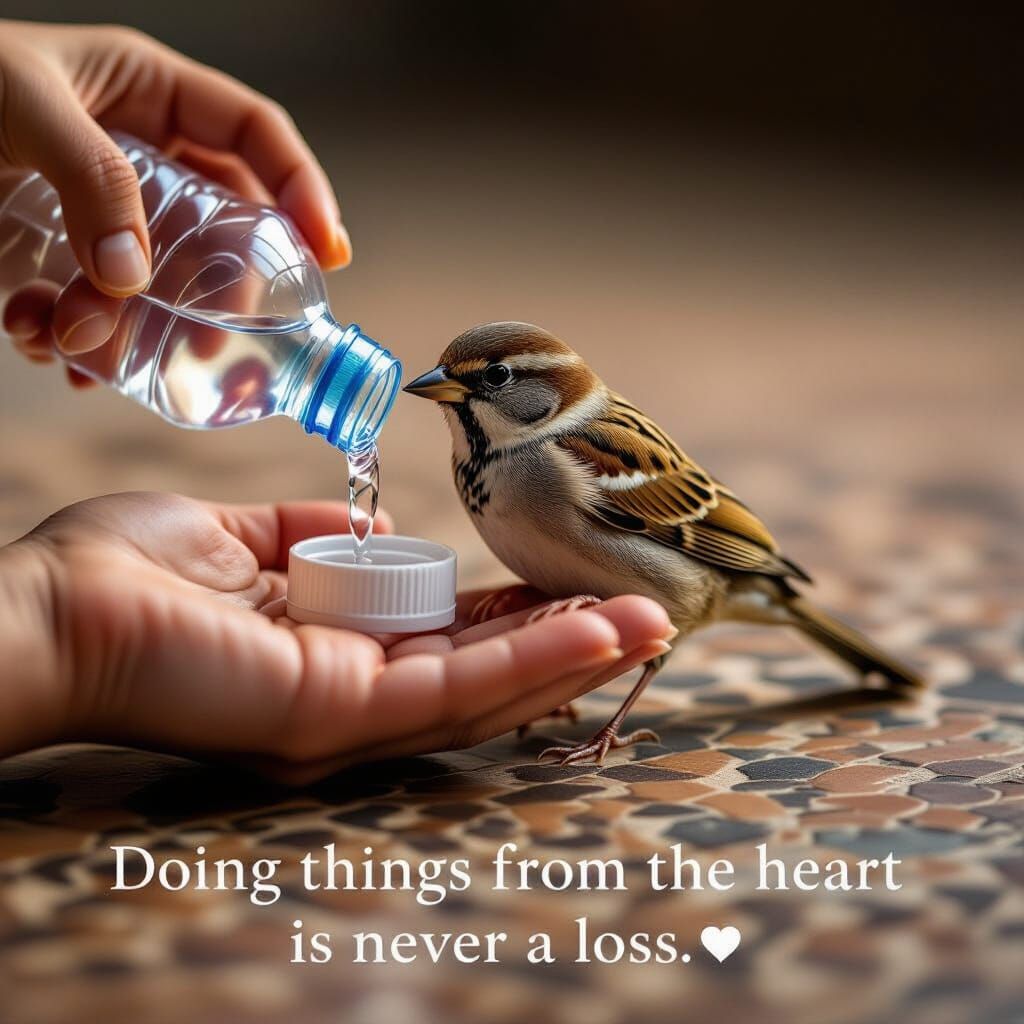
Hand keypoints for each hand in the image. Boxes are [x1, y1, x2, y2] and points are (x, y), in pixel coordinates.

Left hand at [0, 20, 348, 380]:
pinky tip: (48, 346)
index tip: (328, 253)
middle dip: (220, 287)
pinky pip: (98, 309)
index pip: (256, 137)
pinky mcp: (57, 258)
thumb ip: (91, 178)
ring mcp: (99, 214)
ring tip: (85, 343)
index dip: (303, 190)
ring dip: (136, 329)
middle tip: (215, 332)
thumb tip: (135, 274)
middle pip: (222, 226)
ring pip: (160, 283)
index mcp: (148, 95)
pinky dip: (79, 341)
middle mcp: (136, 157)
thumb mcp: (19, 101)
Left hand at [0, 492, 673, 781]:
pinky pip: (455, 686)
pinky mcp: (341, 711)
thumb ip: (314, 536)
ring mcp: (354, 709)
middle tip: (649, 614)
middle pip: (486, 668)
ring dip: (574, 654)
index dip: (519, 610)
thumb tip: (378, 527)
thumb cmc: (128, 574)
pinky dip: (532, 660)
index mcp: (335, 647)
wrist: (51, 610)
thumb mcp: (241, 539)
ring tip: (651, 625)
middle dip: (571, 641)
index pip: (450, 634)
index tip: (577, 581)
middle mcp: (356, 690)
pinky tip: (594, 635)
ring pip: (489, 687)